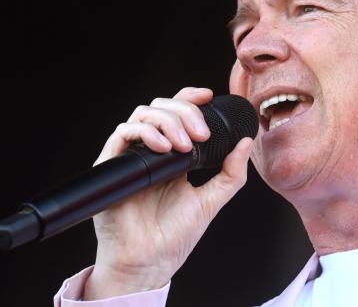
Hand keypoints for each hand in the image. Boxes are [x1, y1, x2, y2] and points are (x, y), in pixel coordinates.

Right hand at [83, 87, 252, 299]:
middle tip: (201, 134)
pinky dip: (145, 132)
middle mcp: (150, 150)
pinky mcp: (111, 165)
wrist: (149, 262)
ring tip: (184, 145)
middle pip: (161, 107)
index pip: (176, 113)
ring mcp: (130, 156)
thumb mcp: (212, 200)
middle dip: (184, 111)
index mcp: (172, 155)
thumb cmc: (175, 236)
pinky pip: (122, 133)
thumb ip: (232, 173)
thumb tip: (246, 142)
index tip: (208, 95)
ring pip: (142, 114)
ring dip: (168, 121)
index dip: (189, 97)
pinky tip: (163, 147)